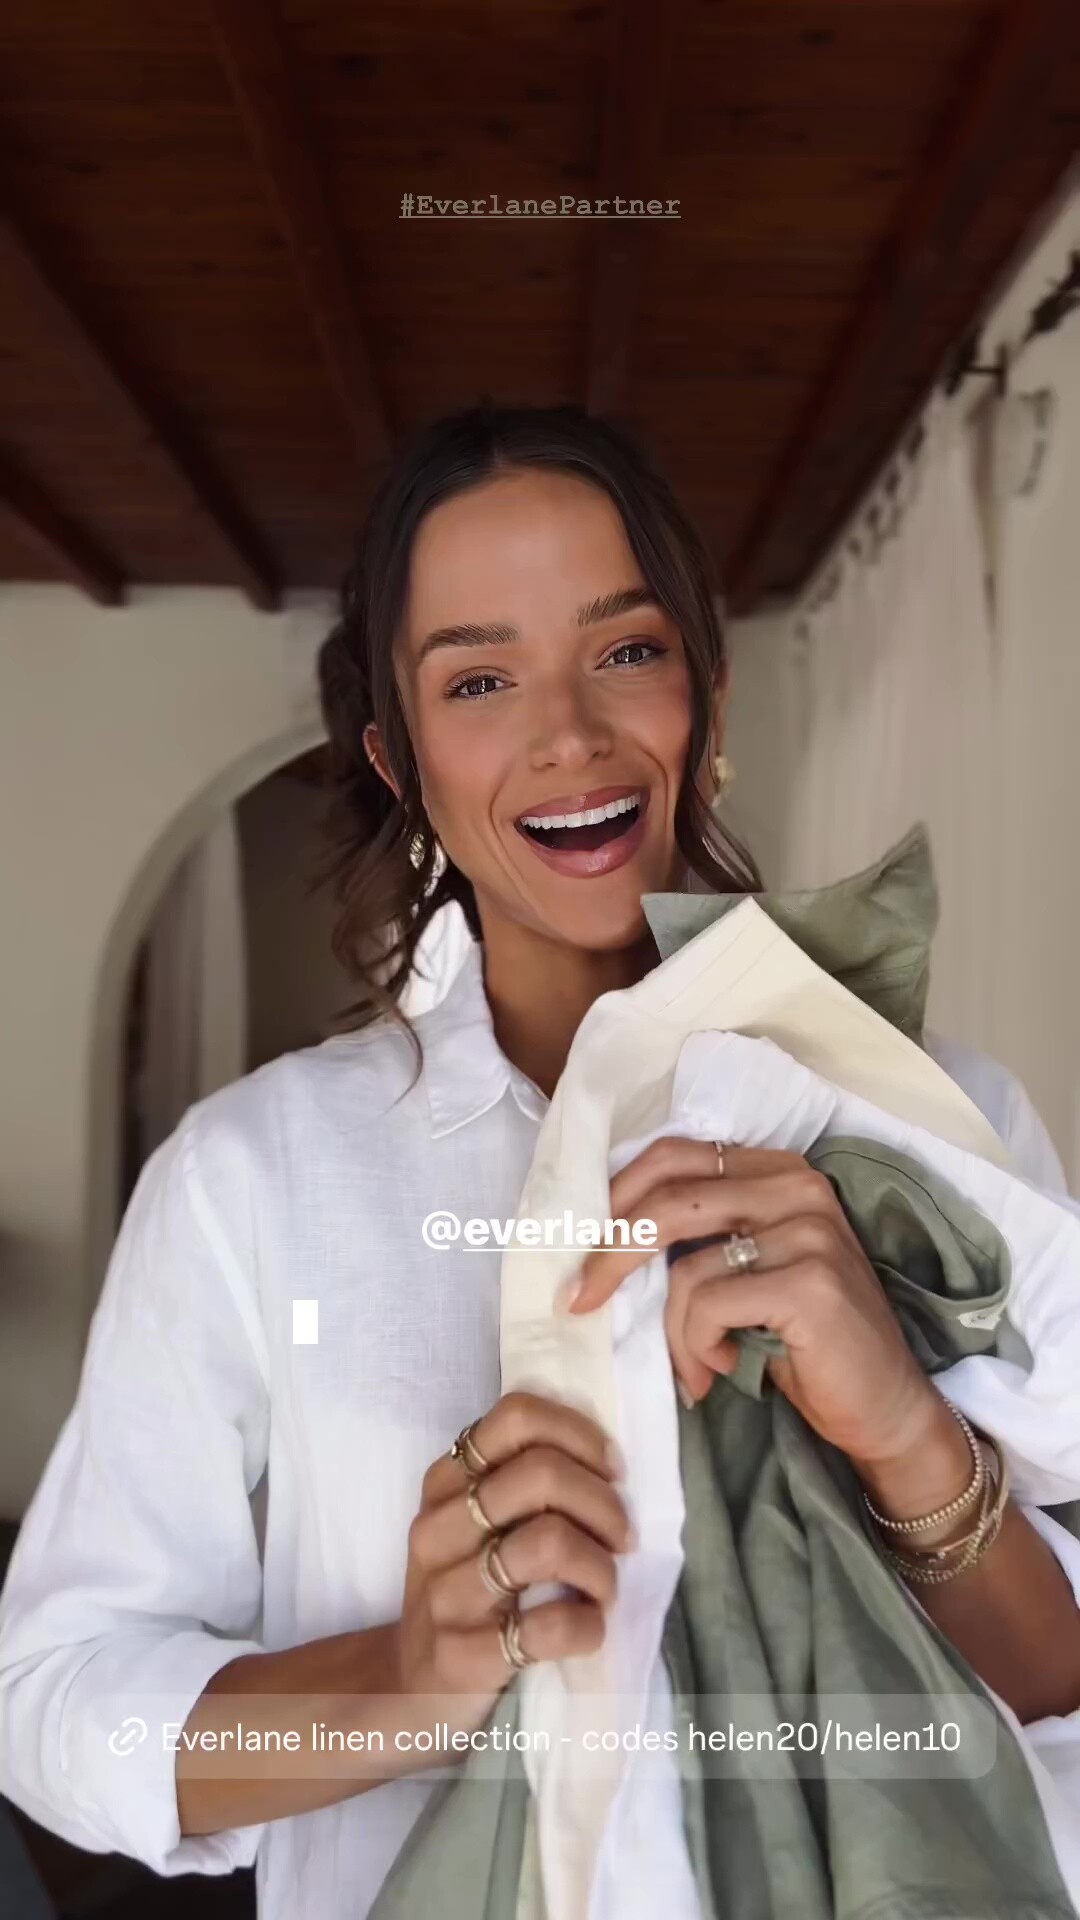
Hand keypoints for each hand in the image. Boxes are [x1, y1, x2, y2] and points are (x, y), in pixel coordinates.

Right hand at [393, 1391, 629, 1755]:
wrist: (408, 1689)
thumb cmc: (465, 1593)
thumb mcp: (472, 1525)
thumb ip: (520, 1483)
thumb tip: (609, 1460)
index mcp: (445, 1483)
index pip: (516, 1417)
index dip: (580, 1435)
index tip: (611, 1470)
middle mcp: (437, 1529)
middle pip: (541, 1474)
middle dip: (603, 1503)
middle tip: (621, 1537)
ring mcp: (445, 1594)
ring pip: (549, 1542)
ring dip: (600, 1567)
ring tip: (604, 1588)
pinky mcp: (462, 1656)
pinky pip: (550, 1626)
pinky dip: (588, 1626)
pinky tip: (588, 1629)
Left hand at [568, 1140, 942, 1470]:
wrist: (883, 1406)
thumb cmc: (802, 1342)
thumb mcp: (747, 1270)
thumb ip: (698, 1236)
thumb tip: (601, 1235)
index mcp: (777, 1170)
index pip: (673, 1156)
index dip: (615, 1197)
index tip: (576, 1245)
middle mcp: (797, 1187)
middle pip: (668, 1199)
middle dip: (611, 1255)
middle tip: (581, 1301)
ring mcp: (809, 1232)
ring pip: (685, 1269)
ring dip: (672, 1333)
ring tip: (695, 1367)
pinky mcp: (809, 1283)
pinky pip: (708, 1307)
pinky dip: (698, 1347)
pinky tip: (723, 1368)